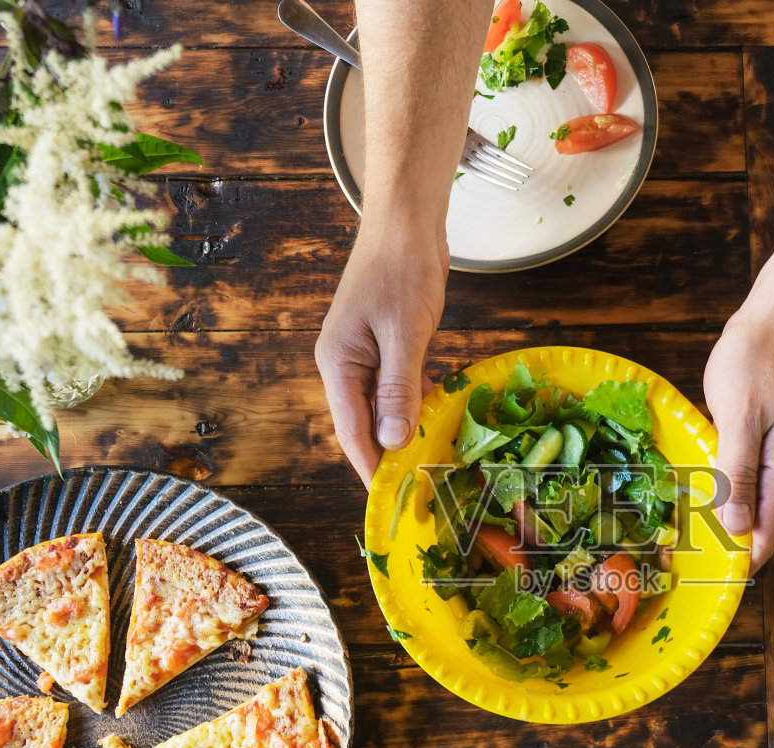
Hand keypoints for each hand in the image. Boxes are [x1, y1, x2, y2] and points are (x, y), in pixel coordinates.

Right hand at [316, 218, 449, 481]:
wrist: (406, 221)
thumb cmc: (402, 270)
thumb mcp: (405, 333)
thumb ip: (398, 388)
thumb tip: (394, 440)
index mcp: (338, 363)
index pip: (351, 430)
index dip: (371, 466)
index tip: (388, 500)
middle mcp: (345, 364)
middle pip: (364, 423)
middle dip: (388, 455)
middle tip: (417, 489)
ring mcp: (365, 354)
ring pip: (382, 406)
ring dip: (404, 431)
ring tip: (429, 463)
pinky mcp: (386, 345)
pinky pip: (397, 386)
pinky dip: (414, 403)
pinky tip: (435, 419)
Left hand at [703, 310, 773, 572]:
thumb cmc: (757, 363)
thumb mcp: (740, 420)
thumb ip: (738, 473)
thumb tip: (737, 526)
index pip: (765, 533)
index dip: (741, 563)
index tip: (711, 585)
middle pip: (757, 523)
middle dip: (727, 547)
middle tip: (684, 567)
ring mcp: (771, 453)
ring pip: (747, 501)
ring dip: (722, 520)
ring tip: (683, 541)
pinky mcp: (757, 437)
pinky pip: (740, 476)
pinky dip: (720, 490)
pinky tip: (694, 495)